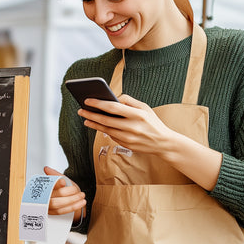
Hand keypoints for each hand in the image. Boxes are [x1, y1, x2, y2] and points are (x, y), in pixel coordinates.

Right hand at [44, 166, 85, 222]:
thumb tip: (46, 169)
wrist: (69, 201)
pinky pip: (61, 211)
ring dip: (71, 200)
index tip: (63, 181)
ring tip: (81, 196)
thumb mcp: (61, 179)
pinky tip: (80, 203)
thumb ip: (55, 174)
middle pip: (52, 196)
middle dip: (66, 193)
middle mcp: (43, 198)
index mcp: (43, 188)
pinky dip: (72, 207)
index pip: (47, 186)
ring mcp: (47, 207)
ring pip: (57, 205)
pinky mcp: (53, 214)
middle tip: (76, 190)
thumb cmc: (64, 190)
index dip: (54, 184)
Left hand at [78, 95, 221, 190]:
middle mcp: (132, 127)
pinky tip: (96, 125)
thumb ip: (129, 101)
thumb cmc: (152, 122)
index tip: (87, 100)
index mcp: (138, 115)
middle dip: (91, 114)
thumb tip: (113, 97)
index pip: (113, 108)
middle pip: (106, 120)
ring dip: (94, 124)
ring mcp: (128, 138)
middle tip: (81, 110)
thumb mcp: (145, 108)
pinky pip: (111, 136)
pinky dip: (103, 130)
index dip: (98, 103)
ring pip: (106, 130)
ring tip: (85, 118)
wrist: (163, 143)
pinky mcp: (126, 145)